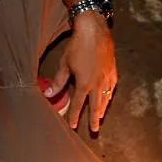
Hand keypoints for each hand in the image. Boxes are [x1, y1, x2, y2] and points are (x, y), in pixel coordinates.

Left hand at [43, 10, 116, 131]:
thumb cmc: (77, 46)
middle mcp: (98, 83)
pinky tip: (109, 97)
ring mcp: (107, 77)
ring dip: (103, 109)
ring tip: (101, 117)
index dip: (75, 116)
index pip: (78, 104)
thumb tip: (48, 94)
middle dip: (94, 119)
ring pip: (106, 98)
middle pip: (96, 106)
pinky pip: (112, 87)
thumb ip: (58, 82)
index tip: (73, 126)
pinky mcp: (113, 70)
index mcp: (84, 83)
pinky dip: (110, 95)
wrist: (94, 30)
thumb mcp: (64, 64)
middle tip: (94, 130)